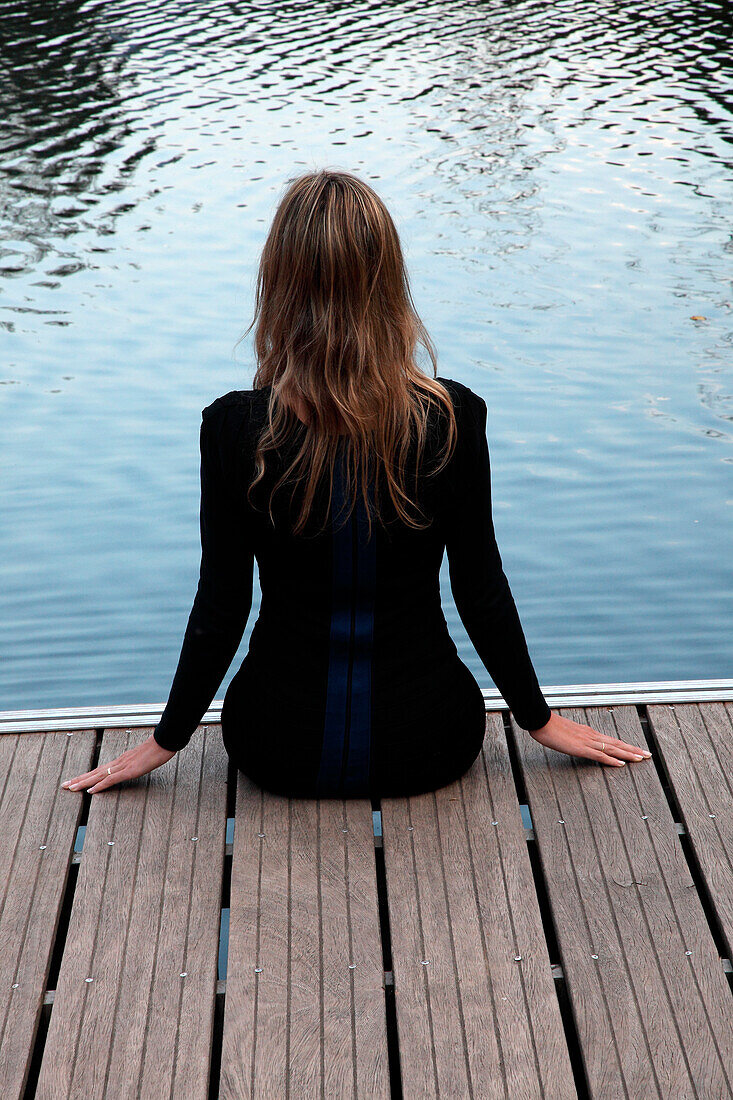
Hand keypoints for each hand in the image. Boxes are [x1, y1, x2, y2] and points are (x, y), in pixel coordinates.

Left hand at [60, 734, 176, 793]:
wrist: (165, 741)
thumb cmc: (158, 749)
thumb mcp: (145, 758)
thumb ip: (137, 763)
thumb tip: (135, 767)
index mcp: (121, 760)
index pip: (100, 770)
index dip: (87, 776)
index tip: (76, 780)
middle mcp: (118, 762)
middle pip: (94, 772)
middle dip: (79, 779)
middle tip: (64, 785)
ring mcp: (122, 766)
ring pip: (98, 776)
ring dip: (83, 782)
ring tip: (70, 788)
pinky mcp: (129, 770)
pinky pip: (110, 779)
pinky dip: (99, 786)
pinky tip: (90, 791)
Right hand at [529, 711, 651, 765]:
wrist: (541, 721)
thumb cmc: (550, 726)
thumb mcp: (565, 733)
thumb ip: (573, 737)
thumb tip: (576, 742)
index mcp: (589, 733)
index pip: (611, 740)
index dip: (625, 745)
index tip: (636, 749)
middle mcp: (592, 736)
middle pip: (617, 743)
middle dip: (633, 749)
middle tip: (647, 754)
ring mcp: (588, 742)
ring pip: (613, 748)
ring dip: (628, 754)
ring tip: (641, 758)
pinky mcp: (582, 748)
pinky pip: (600, 755)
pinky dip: (612, 760)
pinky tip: (621, 764)